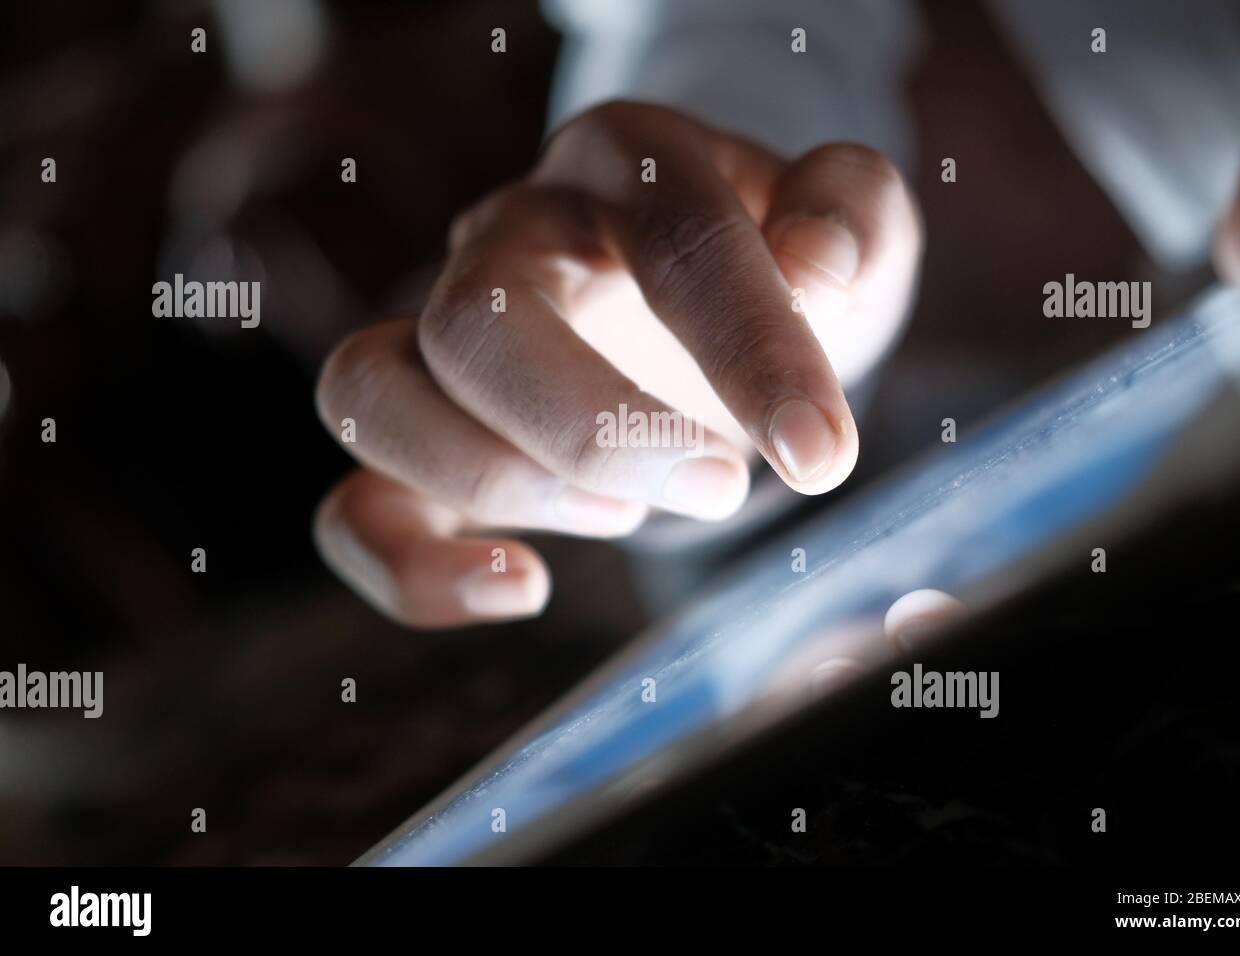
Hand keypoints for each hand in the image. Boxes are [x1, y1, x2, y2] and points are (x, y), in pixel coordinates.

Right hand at [314, 101, 921, 627]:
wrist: (708, 301)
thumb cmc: (778, 269)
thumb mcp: (846, 226)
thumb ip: (853, 212)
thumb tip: (818, 268)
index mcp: (624, 163)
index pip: (673, 234)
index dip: (752, 347)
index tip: (822, 453)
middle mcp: (510, 236)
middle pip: (479, 319)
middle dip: (600, 427)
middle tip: (720, 486)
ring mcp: (443, 334)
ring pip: (370, 392)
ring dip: (494, 477)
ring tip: (626, 514)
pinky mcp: (427, 441)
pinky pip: (354, 508)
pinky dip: (411, 570)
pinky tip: (523, 588)